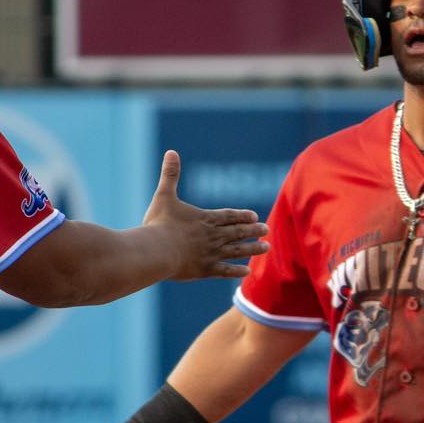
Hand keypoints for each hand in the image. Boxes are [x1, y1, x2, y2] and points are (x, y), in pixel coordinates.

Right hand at [141, 150, 268, 280]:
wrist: (156, 251)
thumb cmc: (159, 224)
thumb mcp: (164, 195)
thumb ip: (170, 175)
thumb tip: (171, 151)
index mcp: (205, 218)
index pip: (229, 216)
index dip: (242, 216)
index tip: (255, 216)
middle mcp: (212, 236)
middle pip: (237, 232)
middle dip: (253, 230)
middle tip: (267, 230)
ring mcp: (210, 254)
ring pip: (237, 251)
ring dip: (252, 249)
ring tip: (266, 248)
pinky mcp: (204, 269)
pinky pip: (225, 270)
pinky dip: (236, 271)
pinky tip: (247, 272)